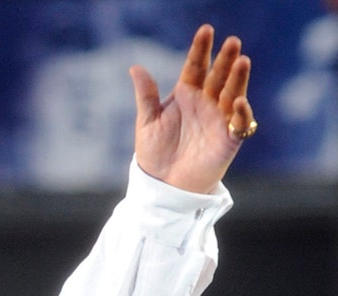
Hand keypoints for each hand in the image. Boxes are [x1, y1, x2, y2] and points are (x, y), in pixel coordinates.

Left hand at [130, 24, 254, 193]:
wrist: (162, 184)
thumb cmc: (154, 152)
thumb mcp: (147, 121)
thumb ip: (145, 95)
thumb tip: (135, 68)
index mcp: (186, 95)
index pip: (195, 67)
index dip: (201, 49)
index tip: (206, 30)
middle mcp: (206, 103)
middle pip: (218, 77)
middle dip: (225, 59)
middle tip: (232, 41)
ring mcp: (218, 120)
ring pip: (232, 94)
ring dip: (238, 79)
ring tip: (242, 61)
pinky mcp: (228, 140)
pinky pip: (239, 124)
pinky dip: (241, 113)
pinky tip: (238, 100)